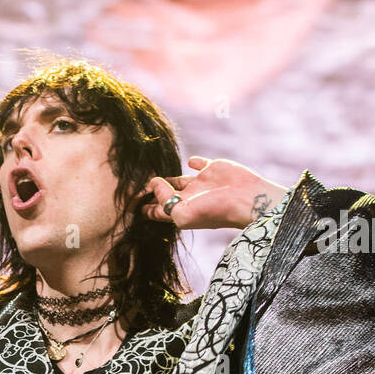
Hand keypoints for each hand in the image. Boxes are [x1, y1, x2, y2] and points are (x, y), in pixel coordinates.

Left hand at [140, 156, 286, 230]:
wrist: (245, 199)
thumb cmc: (214, 211)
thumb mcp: (182, 211)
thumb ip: (164, 197)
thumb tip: (152, 183)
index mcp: (181, 210)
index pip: (157, 210)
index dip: (144, 206)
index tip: (129, 202)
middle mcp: (189, 198)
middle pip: (165, 195)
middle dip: (152, 192)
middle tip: (136, 186)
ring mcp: (201, 183)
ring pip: (178, 180)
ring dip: (167, 178)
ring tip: (153, 175)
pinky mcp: (213, 169)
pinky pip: (199, 164)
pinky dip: (193, 162)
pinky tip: (189, 162)